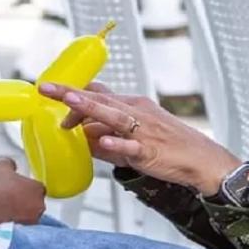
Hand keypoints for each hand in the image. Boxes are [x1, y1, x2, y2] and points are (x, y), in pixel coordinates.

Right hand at [0, 158, 45, 223]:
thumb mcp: (2, 165)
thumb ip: (10, 164)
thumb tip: (10, 166)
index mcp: (38, 188)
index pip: (37, 188)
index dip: (25, 187)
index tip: (15, 186)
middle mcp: (39, 206)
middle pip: (33, 203)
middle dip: (23, 201)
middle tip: (7, 198)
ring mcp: (31, 221)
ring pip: (26, 217)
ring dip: (17, 214)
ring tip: (1, 209)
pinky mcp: (21, 234)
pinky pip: (18, 228)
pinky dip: (11, 224)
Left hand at [38, 82, 241, 194]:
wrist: (202, 160)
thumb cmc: (169, 147)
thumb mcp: (134, 139)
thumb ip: (105, 140)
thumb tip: (80, 142)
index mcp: (132, 106)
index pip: (99, 94)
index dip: (74, 94)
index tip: (50, 93)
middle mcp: (136, 113)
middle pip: (100, 99)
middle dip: (71, 94)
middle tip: (46, 88)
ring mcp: (144, 130)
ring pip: (114, 116)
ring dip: (90, 108)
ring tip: (69, 102)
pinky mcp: (151, 150)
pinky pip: (133, 145)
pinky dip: (118, 142)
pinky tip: (103, 141)